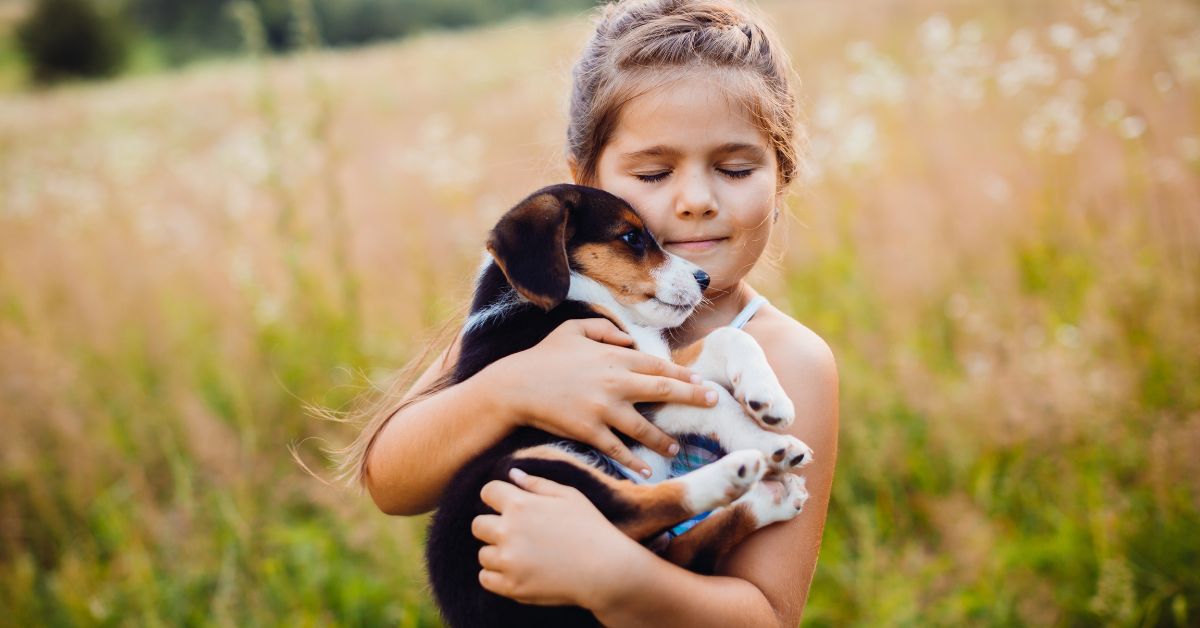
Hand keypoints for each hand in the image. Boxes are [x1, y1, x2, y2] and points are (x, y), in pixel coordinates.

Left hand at [472, 468, 644, 607]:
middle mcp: (508, 531)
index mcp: (520, 505)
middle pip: (478, 524)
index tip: (507, 505)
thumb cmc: (591, 528)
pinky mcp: (511, 586)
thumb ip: (537, 484)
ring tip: (523, 555)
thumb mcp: (569, 496)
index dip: (497, 497)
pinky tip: (516, 570)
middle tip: (516, 533)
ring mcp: (508, 561)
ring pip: (483, 554)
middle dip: (494, 526)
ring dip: (498, 553)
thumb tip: (512, 473)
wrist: (605, 570)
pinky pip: (486, 578)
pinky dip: (496, 575)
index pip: (488, 492)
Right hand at [482, 318, 717, 476]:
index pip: (658, 365)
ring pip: (644, 427)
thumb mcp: (573, 329)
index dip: (683, 375)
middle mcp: (614, 381)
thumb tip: (628, 338)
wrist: (515, 386)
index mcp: (613, 356)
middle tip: (713, 403)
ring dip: (664, 439)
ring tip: (675, 448)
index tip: (702, 382)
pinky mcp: (589, 431)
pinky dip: (633, 461)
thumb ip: (604, 328)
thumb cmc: (544, 357)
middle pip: (663, 391)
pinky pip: (618, 449)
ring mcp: (603, 408)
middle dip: (692, 397)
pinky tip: (645, 471)